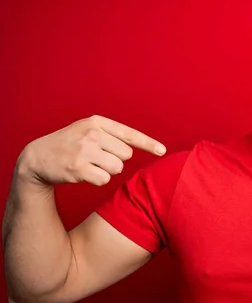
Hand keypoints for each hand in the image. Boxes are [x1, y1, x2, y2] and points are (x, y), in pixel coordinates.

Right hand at [17, 115, 166, 188]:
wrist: (38, 157)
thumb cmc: (70, 144)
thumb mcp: (88, 130)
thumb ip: (112, 135)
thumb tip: (136, 149)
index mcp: (98, 122)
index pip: (130, 134)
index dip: (148, 143)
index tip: (163, 151)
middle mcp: (93, 134)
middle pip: (126, 155)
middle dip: (115, 160)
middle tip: (96, 157)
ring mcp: (85, 150)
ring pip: (117, 169)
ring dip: (107, 171)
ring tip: (89, 164)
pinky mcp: (78, 168)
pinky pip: (104, 180)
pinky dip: (97, 180)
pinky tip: (83, 173)